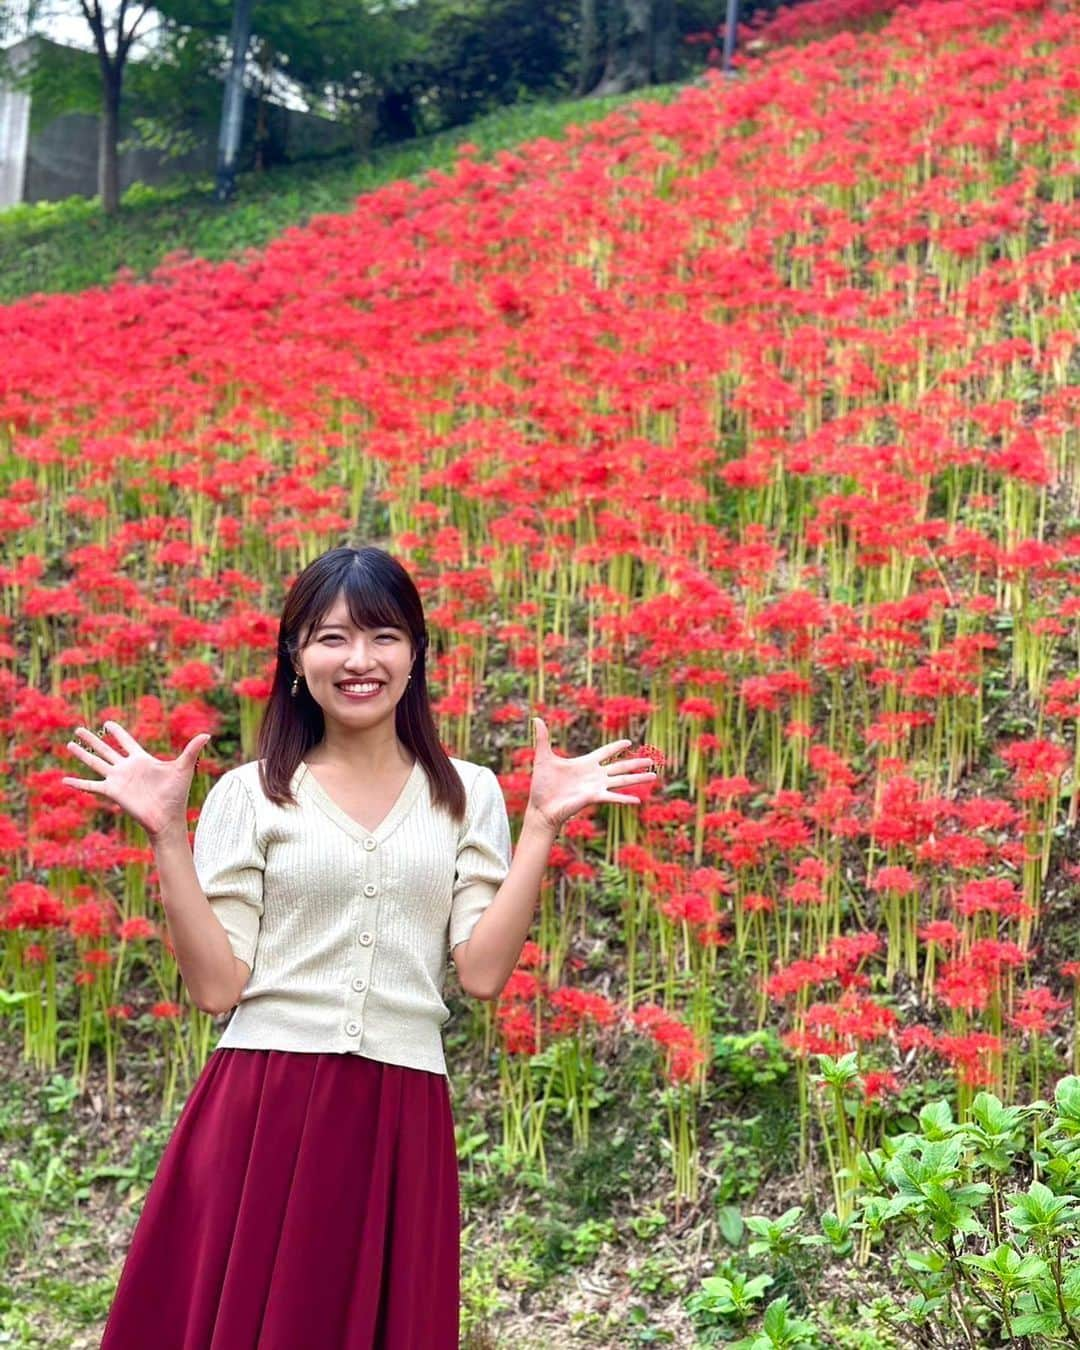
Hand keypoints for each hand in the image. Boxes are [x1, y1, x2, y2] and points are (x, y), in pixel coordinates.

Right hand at [62, 720, 211, 841]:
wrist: (167, 818)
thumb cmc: (177, 794)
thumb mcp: (183, 768)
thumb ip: (192, 750)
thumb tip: (207, 734)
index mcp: (142, 760)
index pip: (126, 741)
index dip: (117, 732)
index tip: (107, 722)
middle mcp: (127, 768)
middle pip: (106, 749)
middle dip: (92, 739)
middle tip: (78, 729)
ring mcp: (118, 779)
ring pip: (96, 762)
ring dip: (82, 754)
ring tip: (69, 744)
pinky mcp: (112, 792)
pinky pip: (92, 785)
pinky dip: (78, 783)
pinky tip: (64, 779)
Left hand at [526, 717, 657, 832]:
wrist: (540, 807)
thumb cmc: (541, 785)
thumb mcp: (543, 757)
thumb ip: (543, 738)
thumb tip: (536, 718)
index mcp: (585, 763)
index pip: (605, 752)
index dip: (616, 747)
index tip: (629, 741)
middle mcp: (594, 775)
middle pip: (620, 767)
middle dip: (635, 763)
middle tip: (651, 760)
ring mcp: (595, 787)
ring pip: (622, 781)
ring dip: (638, 778)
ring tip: (654, 776)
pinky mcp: (593, 797)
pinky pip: (612, 797)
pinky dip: (625, 799)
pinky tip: (638, 800)